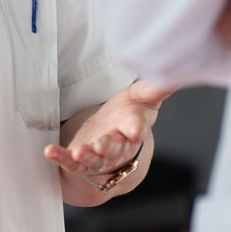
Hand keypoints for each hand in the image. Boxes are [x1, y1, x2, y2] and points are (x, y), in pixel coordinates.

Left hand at [45, 82, 163, 179]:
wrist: (115, 138)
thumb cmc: (130, 114)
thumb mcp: (144, 97)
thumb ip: (158, 85)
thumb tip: (181, 69)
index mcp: (133, 127)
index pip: (138, 127)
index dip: (136, 127)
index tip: (135, 128)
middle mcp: (118, 145)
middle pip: (115, 147)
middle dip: (108, 146)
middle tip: (100, 144)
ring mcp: (99, 155)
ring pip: (94, 158)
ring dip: (86, 155)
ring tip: (78, 152)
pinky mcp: (81, 160)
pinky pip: (71, 162)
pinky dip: (60, 157)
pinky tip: (49, 151)